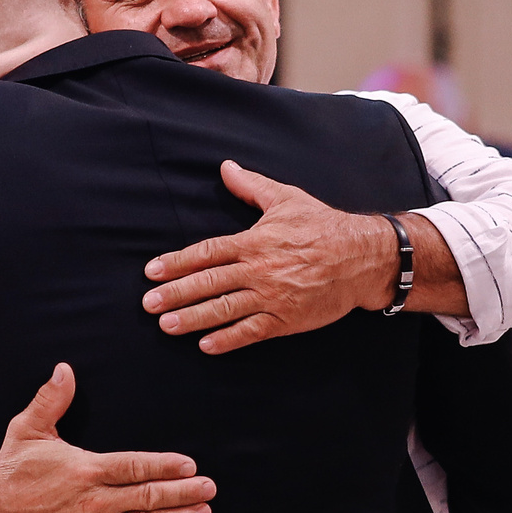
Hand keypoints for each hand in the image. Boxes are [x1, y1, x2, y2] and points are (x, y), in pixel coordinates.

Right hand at [0, 365, 213, 512]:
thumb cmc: (14, 474)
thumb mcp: (27, 432)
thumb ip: (50, 401)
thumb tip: (64, 369)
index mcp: (84, 470)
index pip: (135, 467)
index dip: (165, 466)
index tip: (190, 465)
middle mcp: (93, 501)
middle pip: (148, 496)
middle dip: (184, 492)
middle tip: (209, 488)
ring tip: (204, 512)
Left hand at [142, 162, 463, 353]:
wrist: (362, 258)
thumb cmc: (323, 226)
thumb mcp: (286, 199)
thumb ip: (251, 187)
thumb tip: (226, 167)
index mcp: (255, 241)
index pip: (207, 253)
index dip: (177, 262)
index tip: (152, 271)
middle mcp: (260, 269)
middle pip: (209, 283)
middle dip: (176, 294)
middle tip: (149, 304)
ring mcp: (273, 296)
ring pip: (226, 309)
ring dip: (194, 317)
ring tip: (168, 325)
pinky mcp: (288, 318)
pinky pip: (253, 330)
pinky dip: (230, 339)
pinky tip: (207, 345)